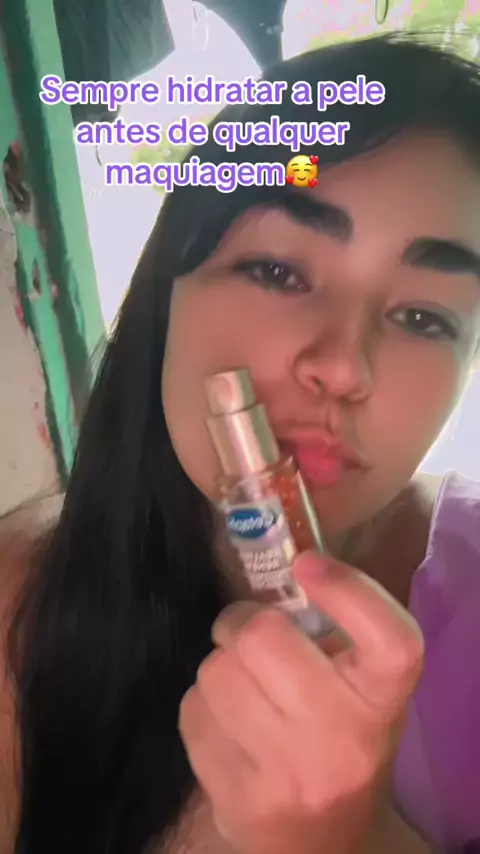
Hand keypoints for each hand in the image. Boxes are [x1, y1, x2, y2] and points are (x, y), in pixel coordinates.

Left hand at [178, 551, 423, 853]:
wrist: (325, 843)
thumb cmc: (341, 741)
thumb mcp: (360, 689)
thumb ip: (334, 633)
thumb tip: (277, 570)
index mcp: (383, 701)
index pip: (389, 639)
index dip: (348, 590)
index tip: (307, 565)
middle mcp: (344, 740)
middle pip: (262, 637)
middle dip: (241, 623)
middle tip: (248, 633)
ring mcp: (290, 775)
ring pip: (215, 672)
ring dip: (219, 666)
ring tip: (241, 685)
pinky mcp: (239, 800)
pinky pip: (192, 713)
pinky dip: (201, 706)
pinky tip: (227, 723)